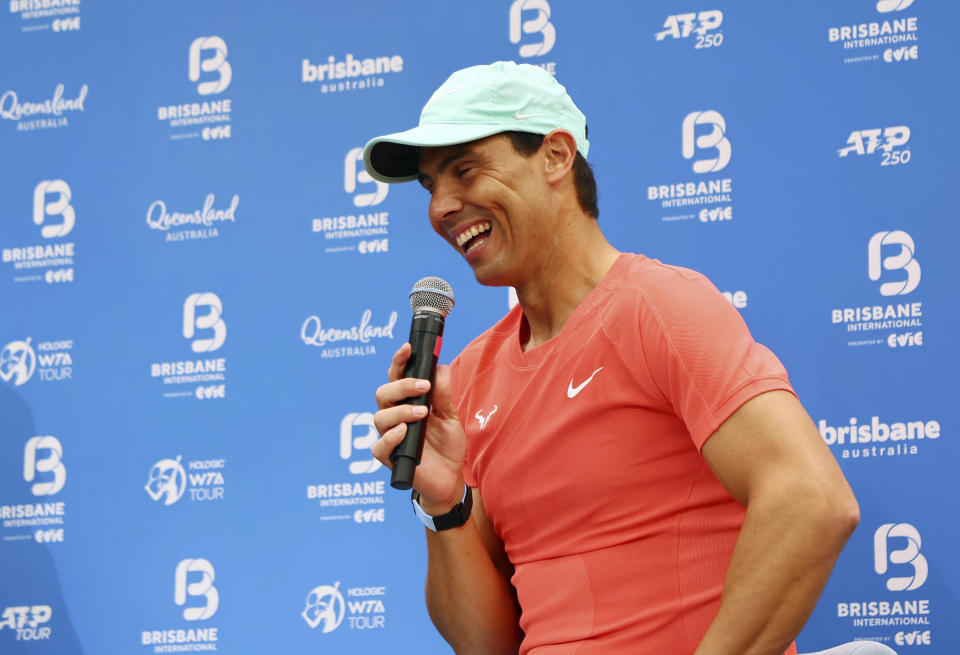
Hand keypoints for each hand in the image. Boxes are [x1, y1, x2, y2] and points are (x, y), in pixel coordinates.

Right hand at [373, 343, 465, 513]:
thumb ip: (444, 394)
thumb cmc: (447, 445)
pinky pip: (379, 446)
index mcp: (406, 402)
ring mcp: (390, 437)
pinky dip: (391, 437)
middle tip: (424, 387)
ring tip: (423, 413)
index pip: (395, 377)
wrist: (450, 478)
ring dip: (401, 411)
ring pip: (380, 417)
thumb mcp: (450, 416)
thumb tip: (440, 367)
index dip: (398, 361)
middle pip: (383, 393)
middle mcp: (394, 417)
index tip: (407, 348)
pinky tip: (405, 432)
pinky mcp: (390, 458)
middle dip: (402, 386)